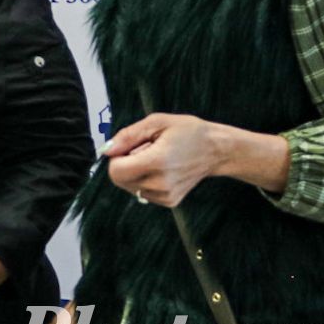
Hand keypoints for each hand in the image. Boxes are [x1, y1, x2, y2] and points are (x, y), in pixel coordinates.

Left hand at [106, 113, 290, 204]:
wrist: (216, 150)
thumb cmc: (189, 132)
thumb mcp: (157, 122)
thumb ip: (128, 135)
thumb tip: (107, 150)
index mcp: (157, 162)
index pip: (116, 171)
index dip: (117, 157)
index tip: (131, 147)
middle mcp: (161, 183)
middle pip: (119, 180)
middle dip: (125, 163)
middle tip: (146, 150)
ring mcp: (166, 196)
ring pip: (129, 187)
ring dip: (136, 172)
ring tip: (157, 158)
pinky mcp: (169, 201)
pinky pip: (142, 192)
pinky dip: (146, 180)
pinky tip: (163, 169)